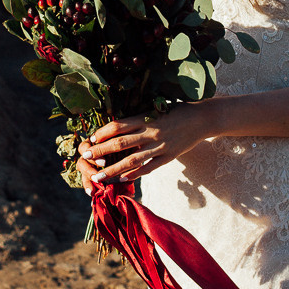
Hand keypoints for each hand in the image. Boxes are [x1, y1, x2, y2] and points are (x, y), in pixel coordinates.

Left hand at [80, 103, 212, 186]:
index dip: (103, 133)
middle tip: (86, 157)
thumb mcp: (156, 109)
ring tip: (99, 177)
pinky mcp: (168, 157)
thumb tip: (116, 126)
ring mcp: (160, 147)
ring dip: (113, 169)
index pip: (119, 126)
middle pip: (121, 143)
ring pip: (132, 160)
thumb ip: (139, 118)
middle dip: (101, 151)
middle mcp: (151, 133)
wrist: (202, 119)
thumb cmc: (177, 110)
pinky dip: (135, 174)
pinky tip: (123, 180)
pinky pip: (149, 168)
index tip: (91, 139)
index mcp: (146, 118)